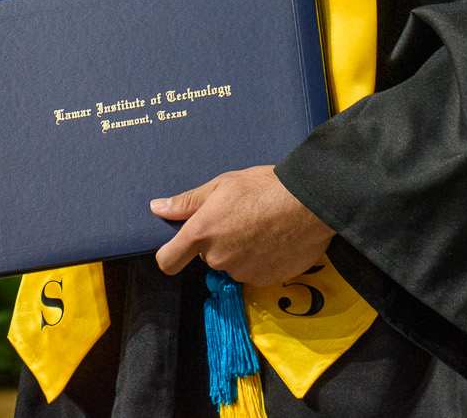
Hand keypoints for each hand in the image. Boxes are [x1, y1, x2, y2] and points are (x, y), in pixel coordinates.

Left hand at [150, 165, 332, 284]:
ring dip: (239, 252)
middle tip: (237, 219)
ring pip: (232, 264)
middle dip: (216, 242)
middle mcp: (218, 258)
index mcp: (202, 233)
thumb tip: (157, 208)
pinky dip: (260, 260)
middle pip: (206, 256)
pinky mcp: (266, 280)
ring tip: (259, 226)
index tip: (176, 249)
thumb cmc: (263, 187)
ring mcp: (243, 272)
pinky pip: (254, 272)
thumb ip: (187, 202)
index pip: (168, 261)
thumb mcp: (220, 185)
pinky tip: (273, 239)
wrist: (309, 203)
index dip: (169, 255)